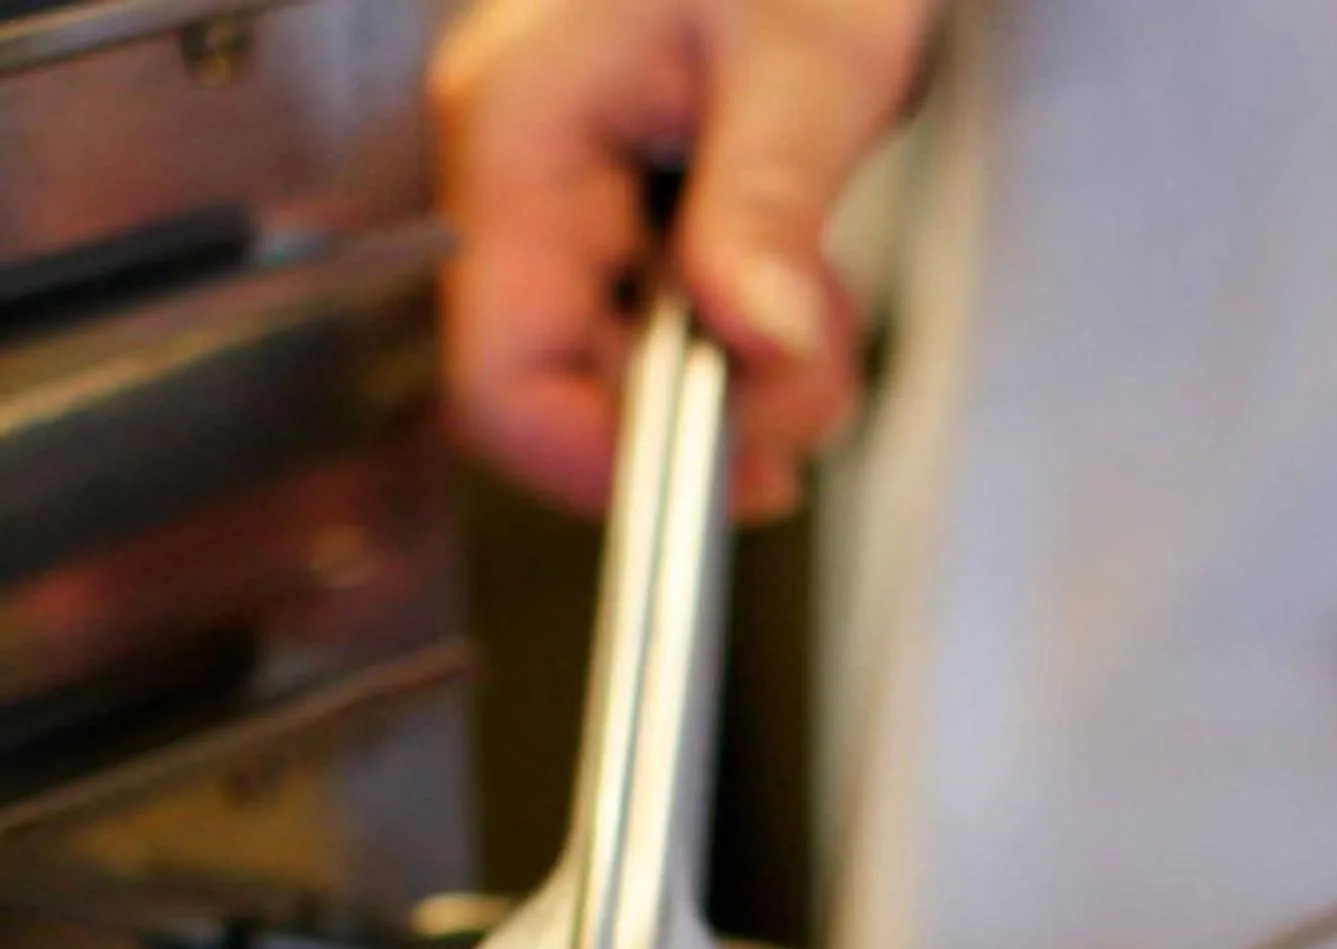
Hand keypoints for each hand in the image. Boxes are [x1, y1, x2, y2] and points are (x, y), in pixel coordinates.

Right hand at [431, 0, 936, 519]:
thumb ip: (770, 208)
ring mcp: (563, 194)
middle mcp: (518, 174)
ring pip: (627, 369)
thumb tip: (757, 346)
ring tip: (819, 299)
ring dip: (743, 378)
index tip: (737, 480)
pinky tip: (793, 279)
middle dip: (711, 413)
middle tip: (817, 367)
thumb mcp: (807, 63)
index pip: (500, 380)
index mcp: (520, 135)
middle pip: (569, 390)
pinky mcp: (618, 208)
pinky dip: (744, 334)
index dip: (605, 466)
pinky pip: (661, 321)